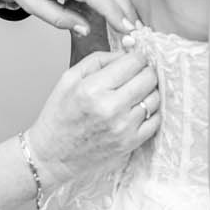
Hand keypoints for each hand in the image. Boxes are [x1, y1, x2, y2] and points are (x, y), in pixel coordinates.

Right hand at [26, 49, 160, 186]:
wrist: (53, 157)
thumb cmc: (58, 118)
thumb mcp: (68, 79)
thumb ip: (99, 60)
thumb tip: (127, 53)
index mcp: (92, 89)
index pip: (133, 62)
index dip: (137, 58)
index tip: (134, 61)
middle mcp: (110, 108)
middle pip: (149, 78)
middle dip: (145, 72)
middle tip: (137, 75)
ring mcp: (123, 127)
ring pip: (155, 98)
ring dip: (148, 92)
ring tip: (135, 94)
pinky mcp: (131, 143)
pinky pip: (156, 120)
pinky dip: (151, 112)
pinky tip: (138, 110)